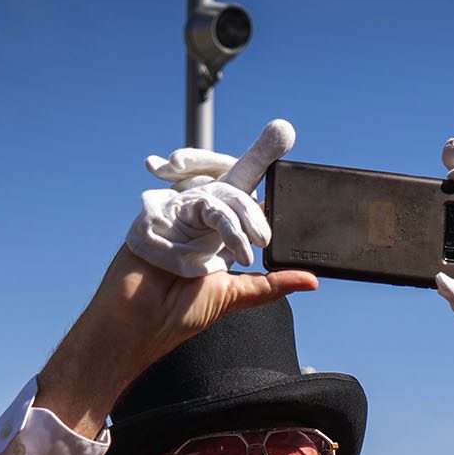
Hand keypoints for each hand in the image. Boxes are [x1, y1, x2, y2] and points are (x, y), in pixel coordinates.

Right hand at [35, 120, 317, 436]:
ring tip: (248, 249)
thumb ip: (271, 284)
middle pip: (236, 181)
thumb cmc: (180, 311)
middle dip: (256, 186)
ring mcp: (182, 210)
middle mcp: (204, 217)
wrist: (141, 322)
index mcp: (222, 233)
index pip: (248, 193)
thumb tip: (312, 280)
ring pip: (222, 192)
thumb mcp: (235, 296)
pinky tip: (215, 251)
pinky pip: (198, 201)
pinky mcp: (163, 210)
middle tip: (265, 236)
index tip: (284, 132)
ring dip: (239, 220)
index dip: (263, 164)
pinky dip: (215, 222)